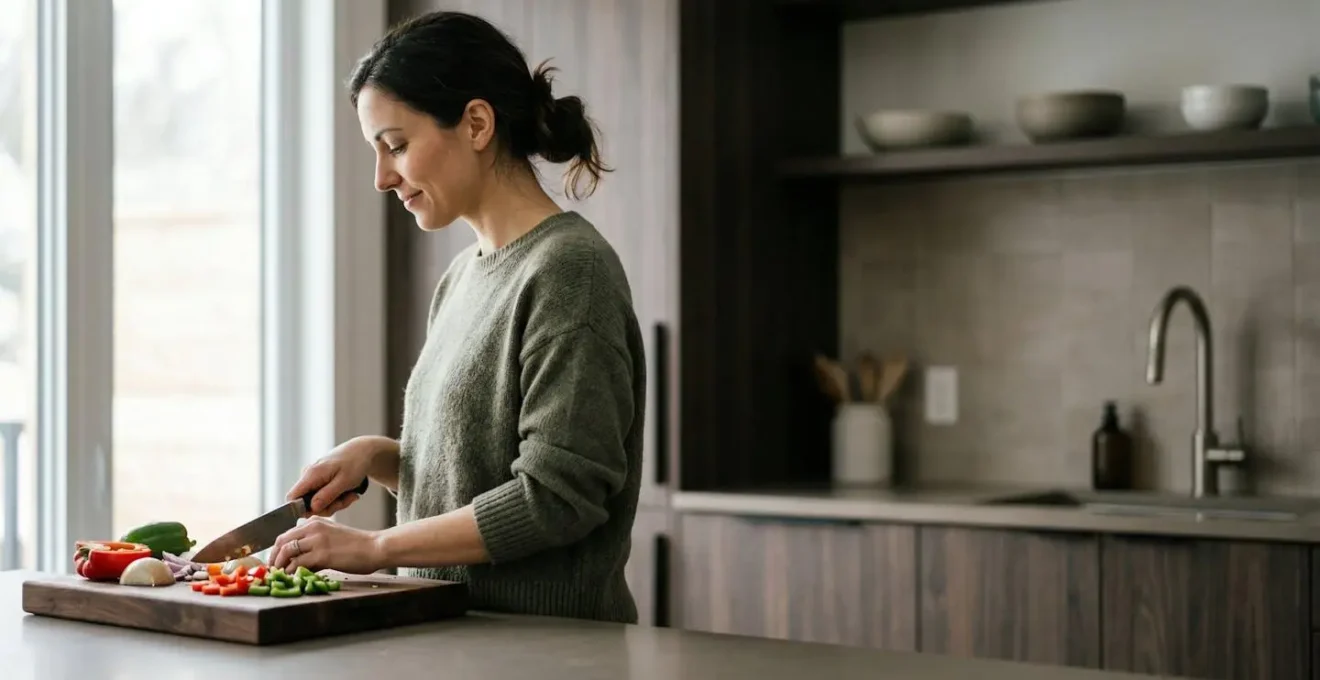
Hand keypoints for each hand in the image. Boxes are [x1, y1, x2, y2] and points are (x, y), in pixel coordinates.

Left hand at [270, 516, 384, 574]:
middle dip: (274, 557)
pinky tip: (292, 578)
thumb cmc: (358, 545)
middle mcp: (313, 527)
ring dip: (280, 566)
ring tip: (280, 576)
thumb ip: (314, 543)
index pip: (286, 534)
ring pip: (286, 552)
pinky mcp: (322, 554)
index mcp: (314, 522)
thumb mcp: (332, 537)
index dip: (277, 550)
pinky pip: (298, 563)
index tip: (275, 561)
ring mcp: (316, 540)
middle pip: (282, 541)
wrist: (375, 547)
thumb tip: (298, 560)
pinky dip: (291, 572)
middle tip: (273, 570)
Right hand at [286, 436, 386, 515]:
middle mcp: (308, 476)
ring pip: (317, 502)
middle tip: (347, 500)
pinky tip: (348, 493)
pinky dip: (336, 499)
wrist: (363, 450)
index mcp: (311, 474)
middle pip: (307, 504)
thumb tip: (311, 509)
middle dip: (328, 507)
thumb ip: (327, 495)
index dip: (302, 510)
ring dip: (336, 503)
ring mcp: (313, 479)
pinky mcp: (320, 481)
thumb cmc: (355, 463)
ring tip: (351, 495)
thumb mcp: (344, 481)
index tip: (324, 510)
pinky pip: (324, 497)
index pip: (291, 498)